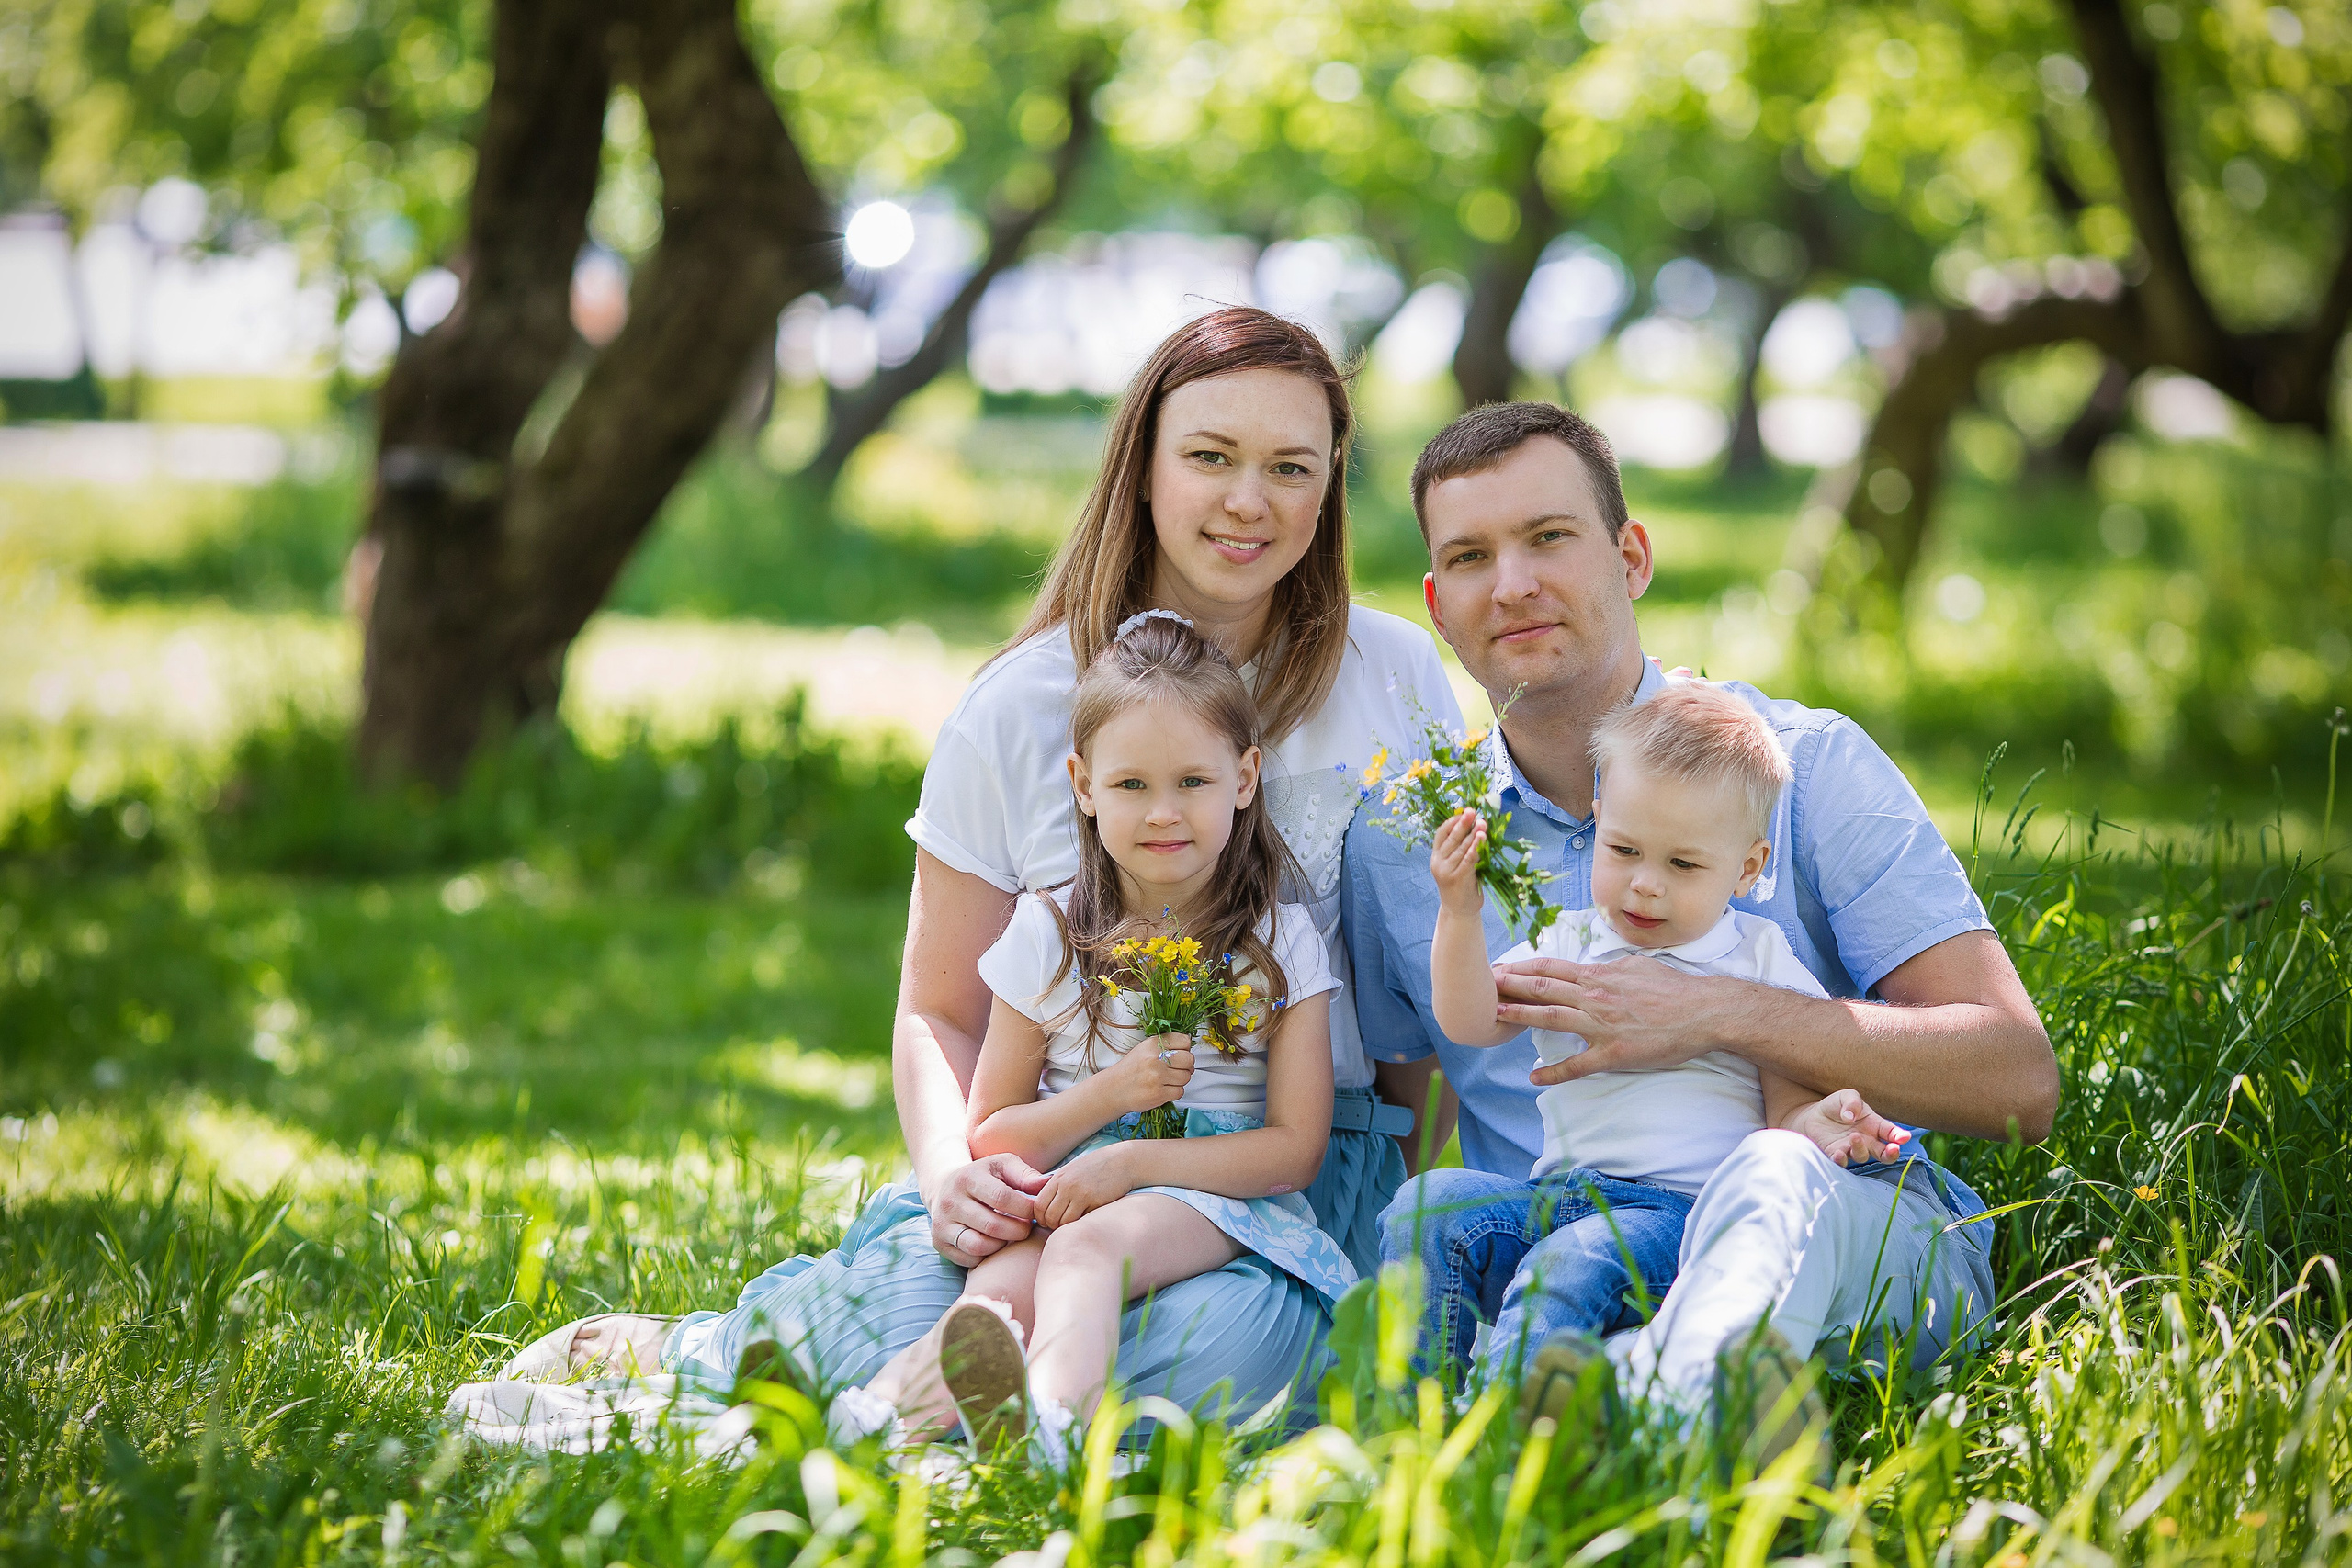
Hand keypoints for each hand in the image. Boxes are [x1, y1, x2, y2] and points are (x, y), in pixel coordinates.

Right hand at [928, 1152, 1046, 1265]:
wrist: (944, 1186)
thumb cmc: (983, 1176)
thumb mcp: (1002, 1166)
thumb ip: (1025, 1175)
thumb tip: (1047, 1184)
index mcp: (968, 1178)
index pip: (1002, 1198)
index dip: (1025, 1209)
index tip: (1036, 1212)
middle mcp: (951, 1201)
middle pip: (993, 1226)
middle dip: (1018, 1230)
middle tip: (1027, 1227)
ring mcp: (942, 1224)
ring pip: (979, 1246)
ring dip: (1002, 1244)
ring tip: (1010, 1234)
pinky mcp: (939, 1242)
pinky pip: (969, 1258)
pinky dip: (986, 1255)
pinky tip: (994, 1242)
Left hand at [1035, 1145, 1134, 1226]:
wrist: (1123, 1162)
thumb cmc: (1098, 1168)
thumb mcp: (1073, 1171)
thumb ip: (1058, 1186)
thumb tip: (1044, 1207)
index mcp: (1058, 1178)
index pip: (1038, 1205)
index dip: (1040, 1218)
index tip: (1048, 1221)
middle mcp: (1066, 1186)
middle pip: (1048, 1216)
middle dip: (1051, 1226)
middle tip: (1060, 1226)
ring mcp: (1080, 1194)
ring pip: (1062, 1222)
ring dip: (1065, 1227)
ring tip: (1072, 1223)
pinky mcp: (1094, 1201)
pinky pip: (1079, 1221)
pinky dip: (1078, 1224)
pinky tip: (1085, 1219)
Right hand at [1098, 1032, 1194, 1114]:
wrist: (1114, 1089)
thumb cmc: (1131, 1069)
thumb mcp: (1145, 1049)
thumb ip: (1166, 1045)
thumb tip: (1189, 1051)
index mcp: (1153, 1044)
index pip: (1184, 1041)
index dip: (1185, 1049)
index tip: (1180, 1053)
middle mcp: (1155, 1058)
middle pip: (1189, 1059)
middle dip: (1186, 1065)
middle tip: (1177, 1069)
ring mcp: (1157, 1077)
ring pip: (1186, 1077)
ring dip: (1179, 1080)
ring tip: (1167, 1080)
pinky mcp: (1159, 1093)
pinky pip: (1180, 1091)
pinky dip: (1174, 1092)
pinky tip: (1163, 1088)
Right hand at [1429, 809, 1487, 914]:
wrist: (1458, 911)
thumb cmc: (1461, 885)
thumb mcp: (1455, 865)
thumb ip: (1460, 849)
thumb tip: (1475, 827)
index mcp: (1436, 856)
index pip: (1440, 833)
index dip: (1452, 821)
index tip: (1464, 812)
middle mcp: (1438, 862)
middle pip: (1451, 838)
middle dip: (1463, 823)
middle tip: (1473, 811)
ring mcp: (1446, 871)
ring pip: (1461, 848)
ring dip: (1472, 834)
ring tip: (1482, 823)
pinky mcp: (1457, 878)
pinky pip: (1468, 860)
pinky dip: (1475, 848)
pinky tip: (1482, 839)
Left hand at [1502, 956, 1749, 1084]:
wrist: (1704, 1012)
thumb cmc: (1674, 989)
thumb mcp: (1637, 966)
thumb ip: (1609, 966)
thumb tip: (1593, 966)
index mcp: (1600, 976)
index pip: (1552, 968)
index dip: (1522, 967)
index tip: (1499, 967)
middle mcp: (1595, 997)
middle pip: (1544, 988)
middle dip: (1510, 986)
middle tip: (1482, 985)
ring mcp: (1603, 1025)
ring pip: (1552, 1018)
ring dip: (1521, 1016)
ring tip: (1494, 1016)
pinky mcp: (1614, 1053)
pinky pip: (1578, 1065)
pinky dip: (1554, 1072)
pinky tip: (1535, 1076)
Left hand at [1783, 1089, 1911, 1166]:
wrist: (1814, 1114)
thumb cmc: (1836, 1105)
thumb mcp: (1846, 1096)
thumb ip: (1853, 1102)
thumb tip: (1851, 1116)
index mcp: (1874, 1125)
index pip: (1891, 1133)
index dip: (1900, 1136)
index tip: (1904, 1137)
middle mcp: (1867, 1140)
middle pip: (1884, 1153)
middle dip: (1891, 1153)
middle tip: (1893, 1149)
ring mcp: (1851, 1148)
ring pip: (1863, 1156)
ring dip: (1861, 1149)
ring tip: (1854, 1136)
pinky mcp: (1835, 1154)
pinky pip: (1841, 1162)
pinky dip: (1841, 1160)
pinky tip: (1839, 1154)